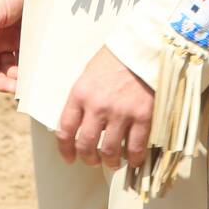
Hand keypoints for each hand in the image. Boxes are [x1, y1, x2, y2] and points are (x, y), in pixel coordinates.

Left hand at [57, 46, 153, 170]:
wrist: (144, 47)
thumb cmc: (116, 57)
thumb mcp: (90, 73)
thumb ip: (84, 97)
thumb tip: (81, 120)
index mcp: (80, 93)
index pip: (65, 129)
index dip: (65, 148)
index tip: (69, 157)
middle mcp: (97, 105)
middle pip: (86, 145)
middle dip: (88, 158)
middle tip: (93, 161)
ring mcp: (120, 112)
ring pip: (110, 150)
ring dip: (110, 161)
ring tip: (113, 162)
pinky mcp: (142, 116)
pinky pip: (135, 147)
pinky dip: (134, 158)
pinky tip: (133, 160)